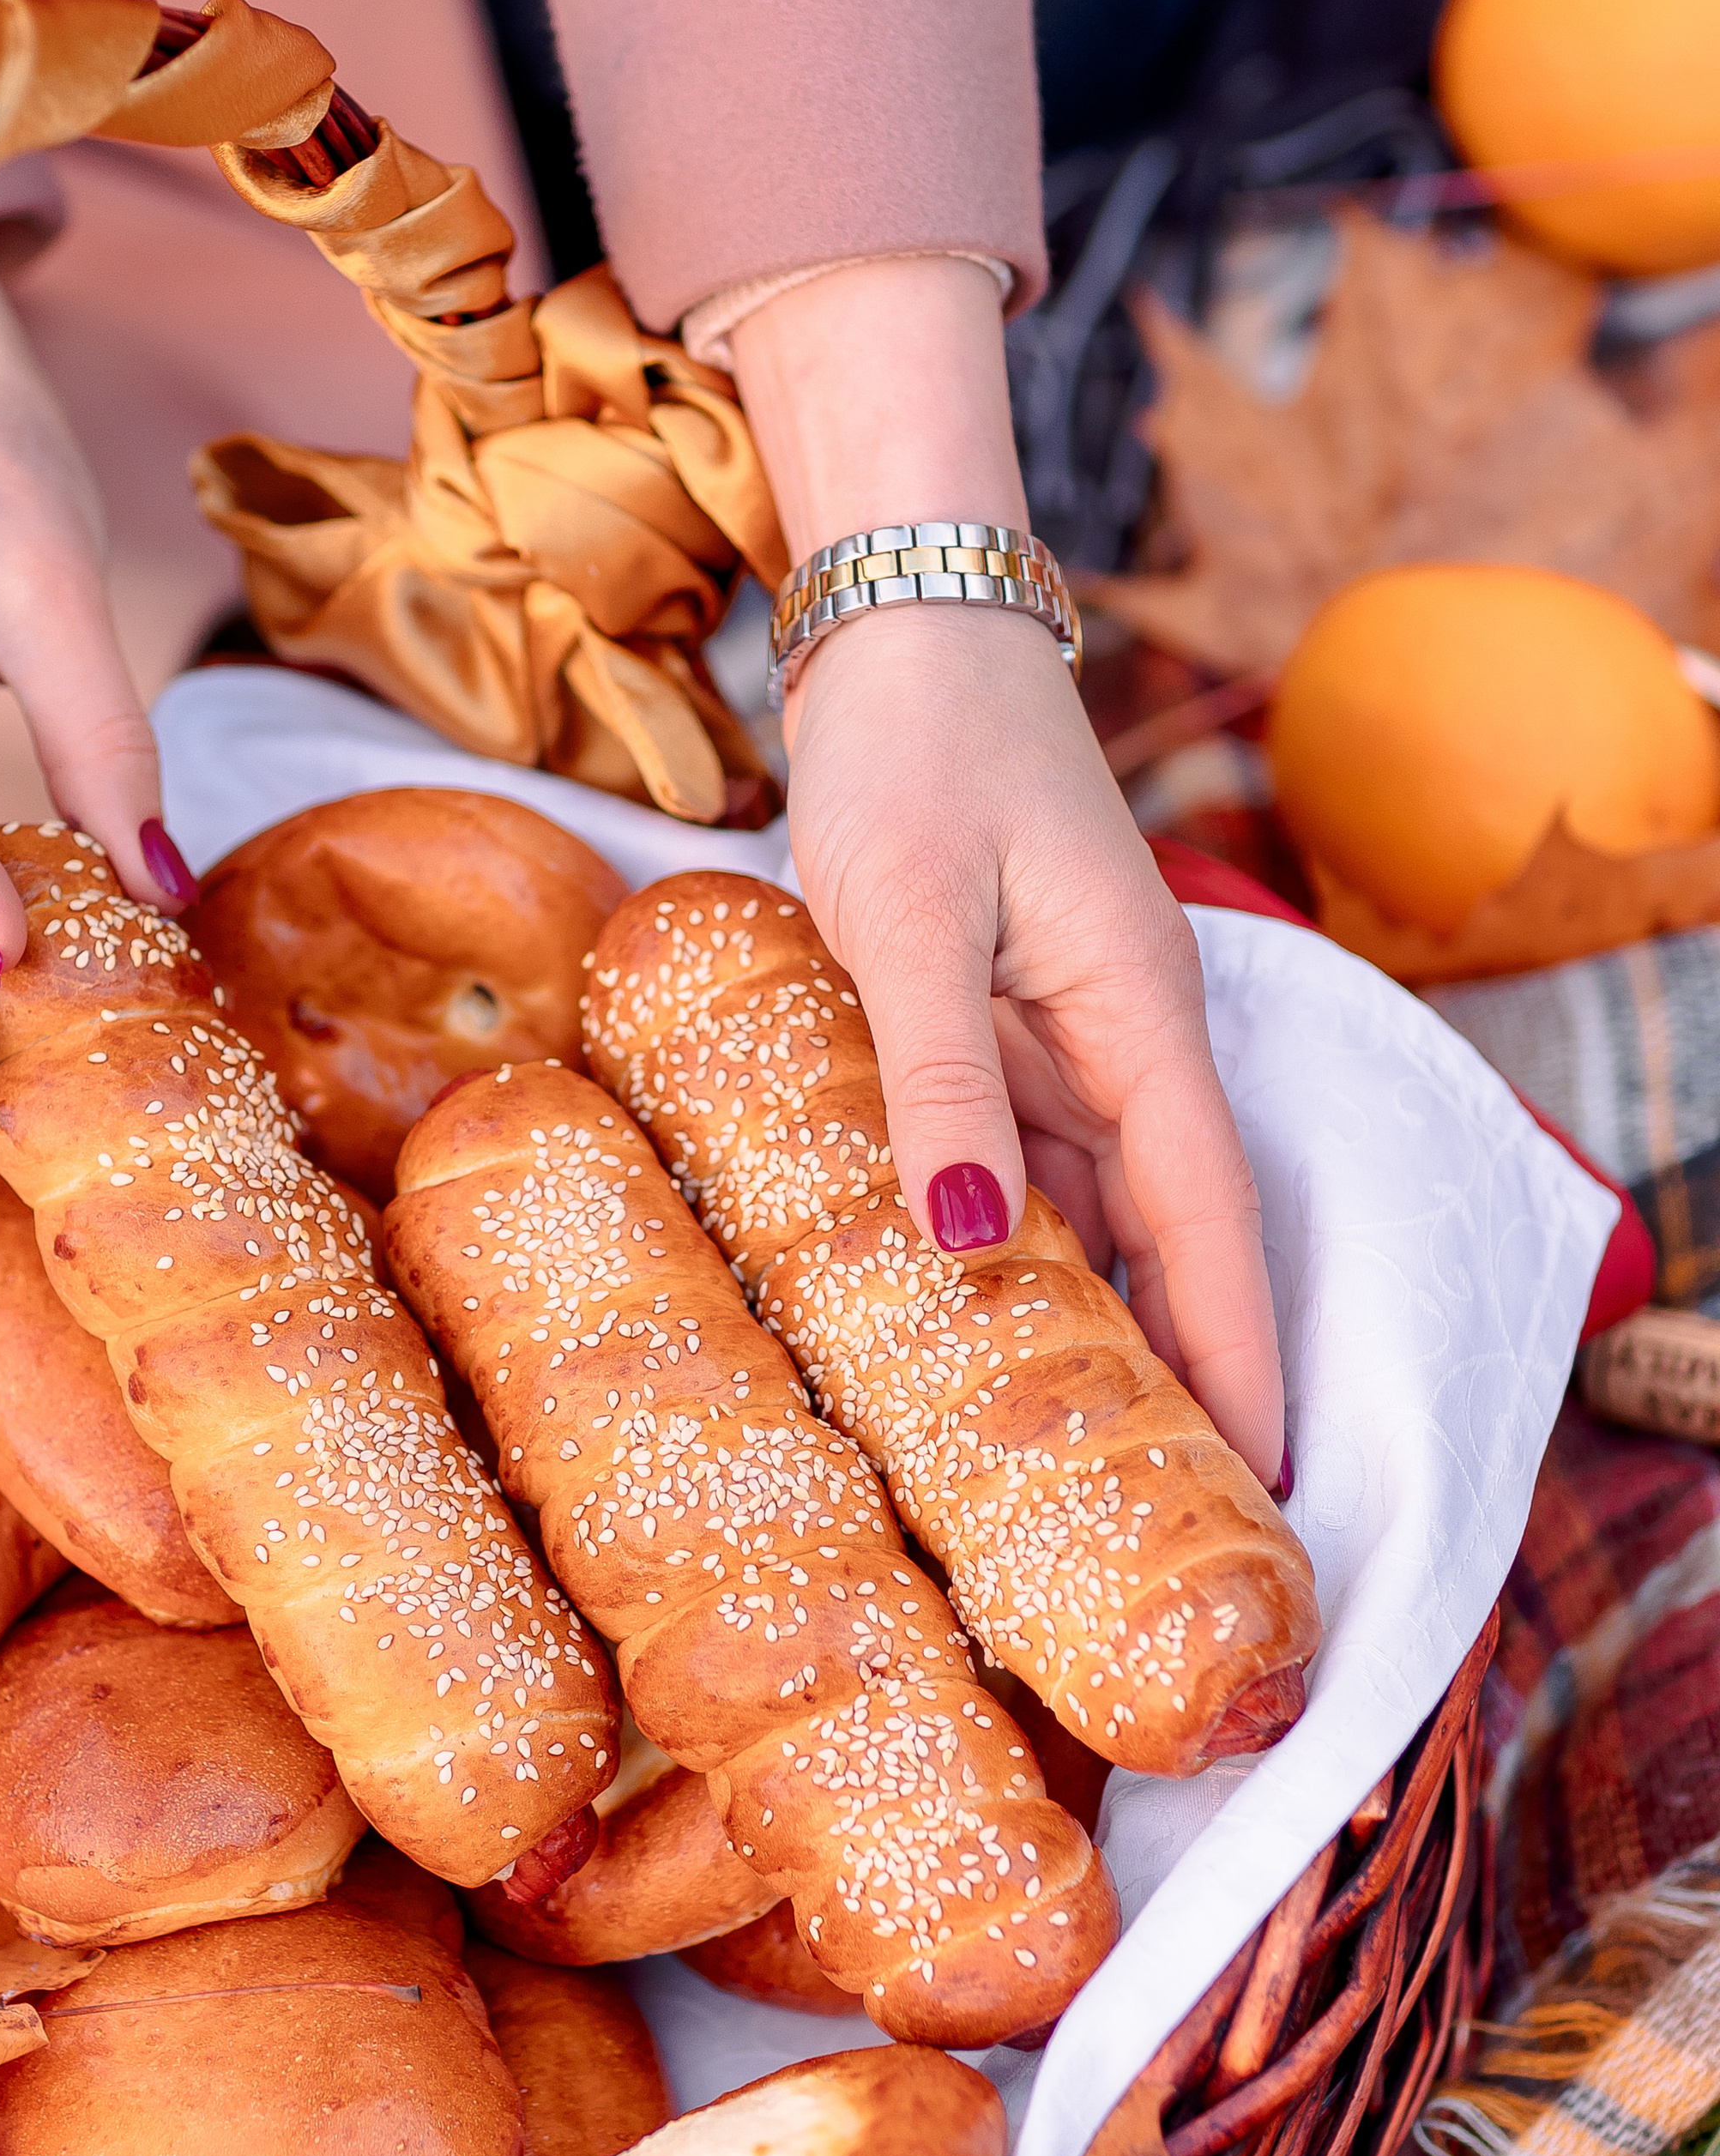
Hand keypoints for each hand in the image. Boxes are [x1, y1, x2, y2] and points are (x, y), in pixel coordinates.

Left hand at [730, 257, 1284, 1485]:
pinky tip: (949, 1321)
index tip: (1258, 1479)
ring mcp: (1052, 1039)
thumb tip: (963, 1241)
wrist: (897, 631)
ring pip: (1078, 1210)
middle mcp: (1114, 1045)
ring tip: (1052, 1464)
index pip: (1207, 1223)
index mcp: (1137, 1020)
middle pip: (1159, 1238)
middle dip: (1165, 1372)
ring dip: (1072, 1320)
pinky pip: (1003, 1160)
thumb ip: (934, 1078)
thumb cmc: (916, 751)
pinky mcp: (986, 1027)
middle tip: (1150, 1524)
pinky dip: (987, 1240)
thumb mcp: (907, 917)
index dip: (1232, 1353)